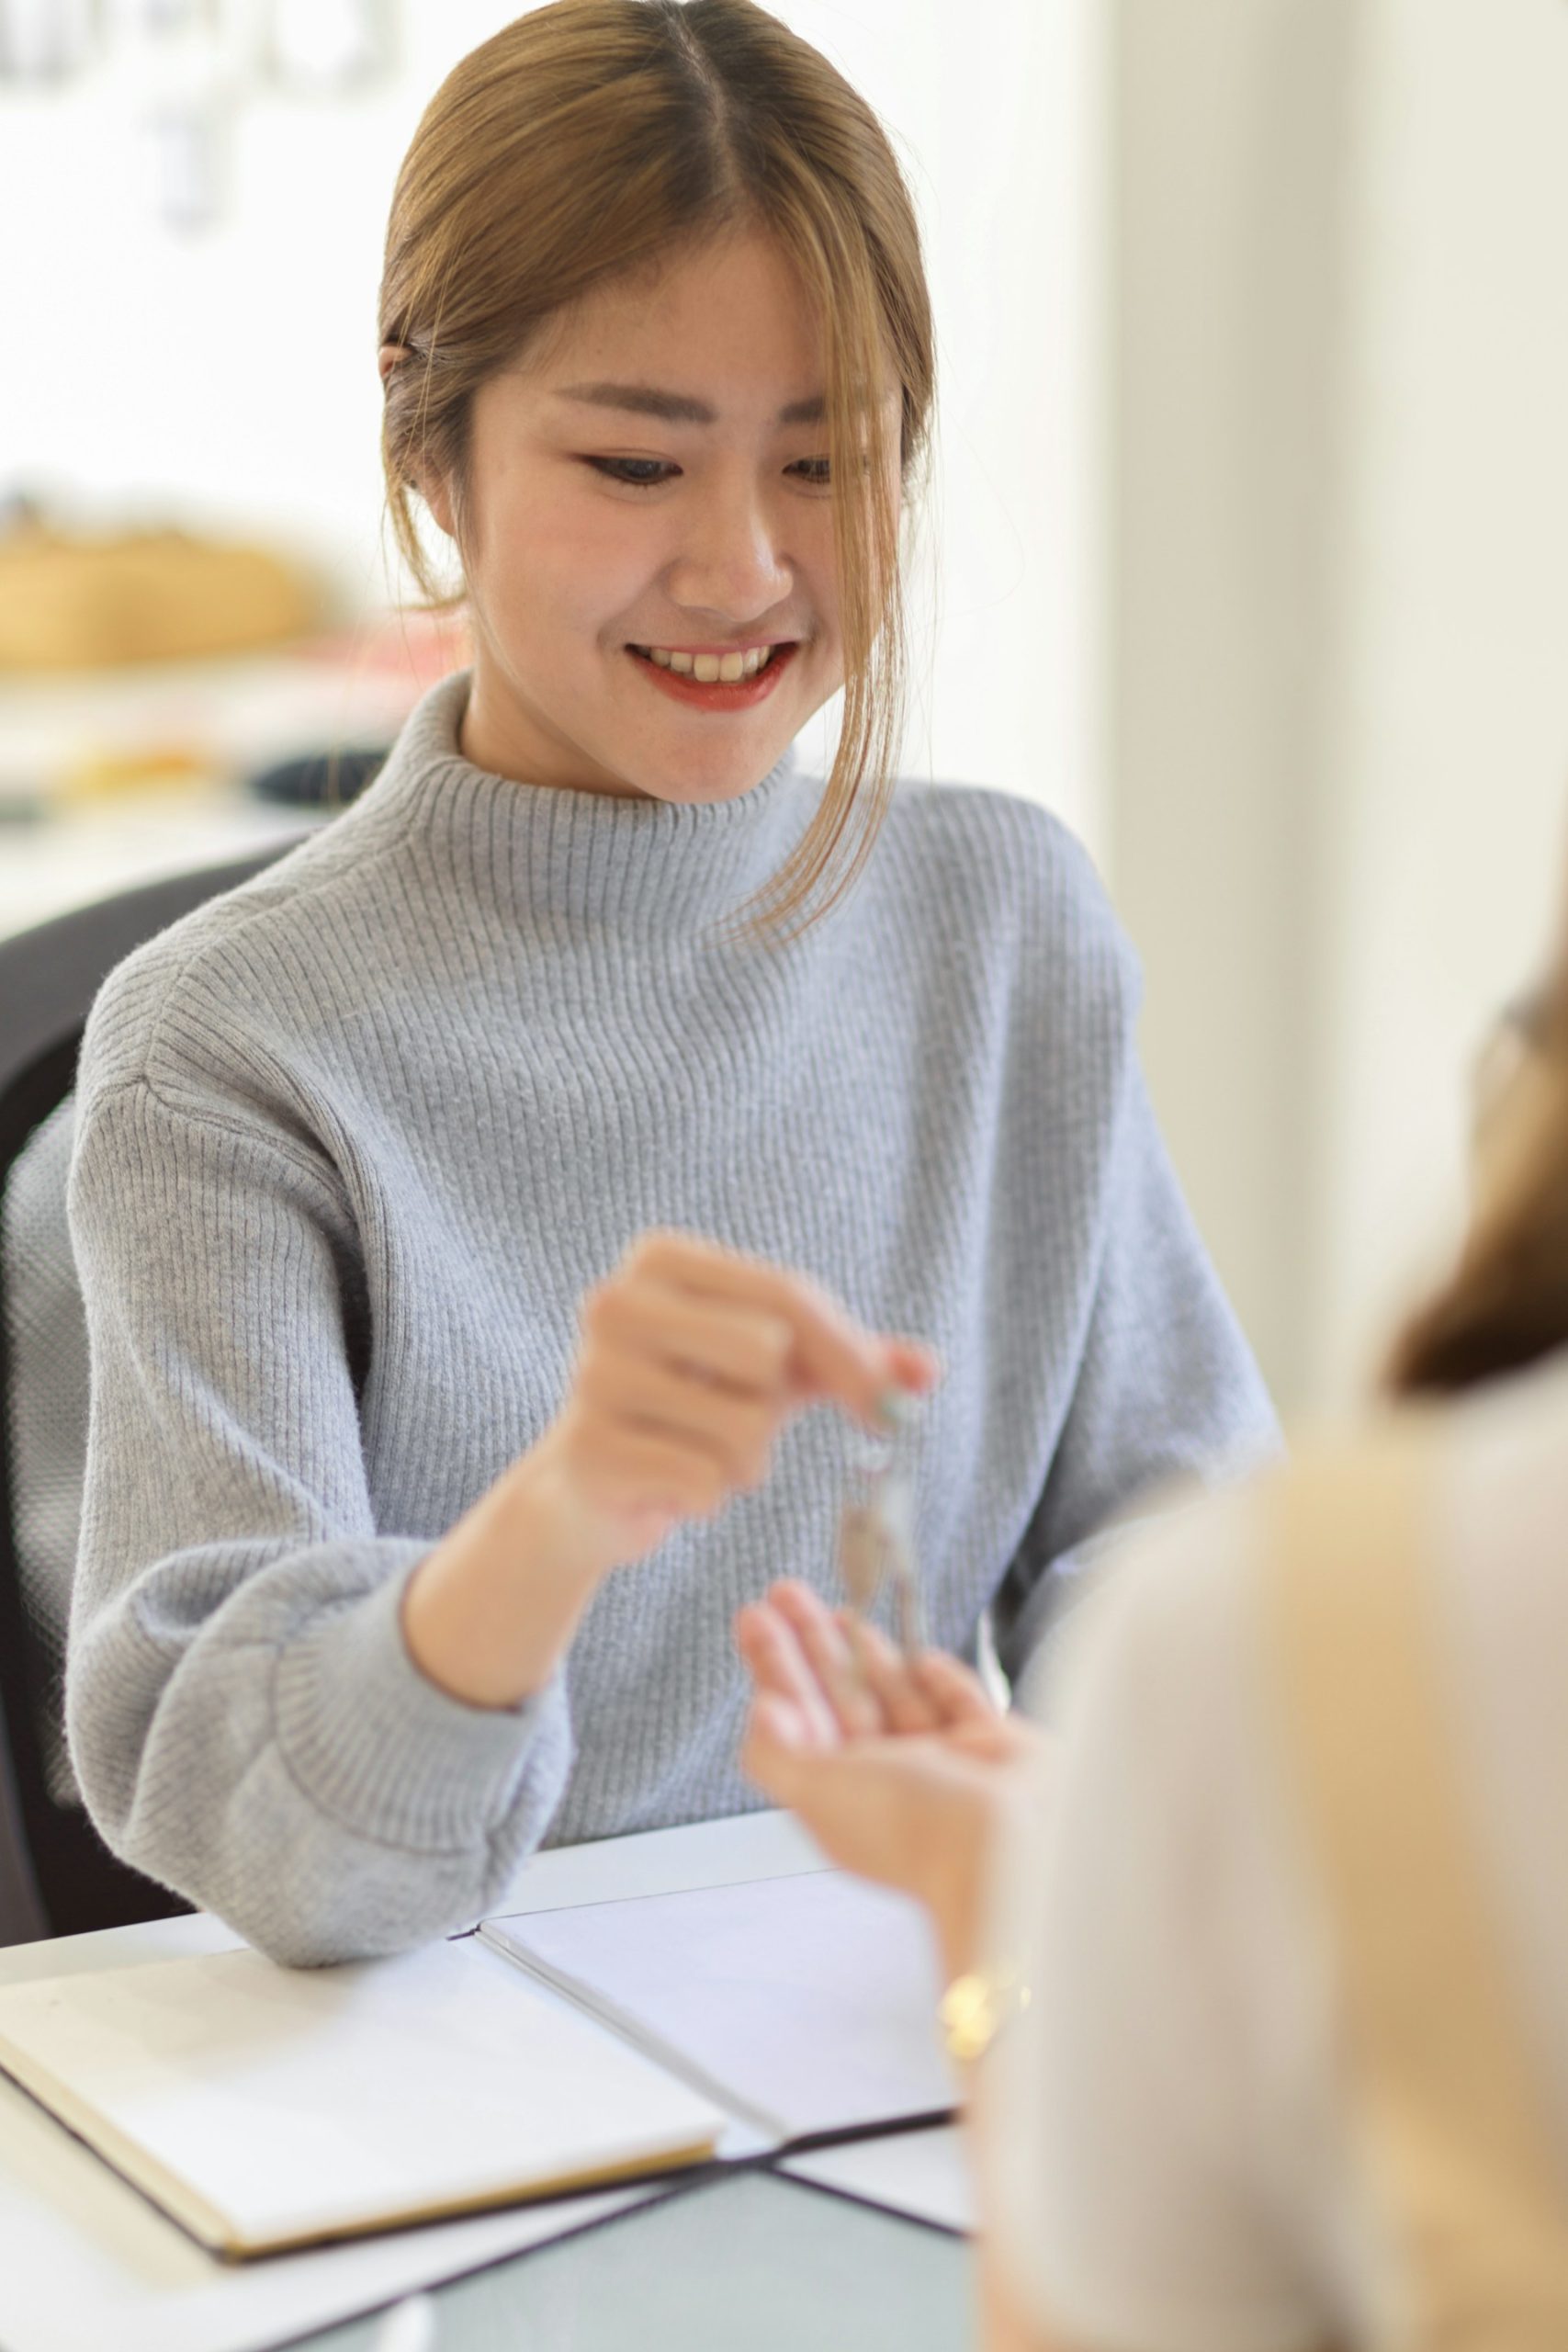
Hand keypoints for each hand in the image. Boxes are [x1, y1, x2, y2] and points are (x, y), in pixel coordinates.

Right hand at [402, 1236, 935, 1710]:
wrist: (593, 1483)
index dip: (851, 1355)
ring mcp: (592, 1375)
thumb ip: (856, 1361)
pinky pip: (707, 1482)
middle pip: (767, 1352)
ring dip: (745, 1460)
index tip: (891, 1408)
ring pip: (744, 1427)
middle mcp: (614, 1302)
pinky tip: (671, 1482)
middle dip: (774, 1404)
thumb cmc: (697, 1405)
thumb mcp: (779, 1369)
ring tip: (699, 1450)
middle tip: (736, 1416)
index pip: (789, 1295)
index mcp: (659, 1257)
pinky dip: (709, 1496)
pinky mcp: (589, 1450)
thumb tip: (929, 1372)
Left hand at [735, 1581, 1044, 1975]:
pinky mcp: (991, 1750)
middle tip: (785, 1591)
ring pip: (894, 1693)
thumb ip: (777, 1756)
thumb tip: (760, 1714)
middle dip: (811, 1643)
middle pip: (839, 1696)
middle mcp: (886, 1778)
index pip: (798, 1715)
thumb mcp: (821, 1792)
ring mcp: (941, 1763)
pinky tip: (918, 1652)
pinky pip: (958, 1702)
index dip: (774, 1667)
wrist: (1011, 1848)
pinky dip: (939, 1677)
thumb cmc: (915, 1829)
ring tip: (842, 1603)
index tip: (756, 1620)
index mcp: (841, 1792)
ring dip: (865, 1649)